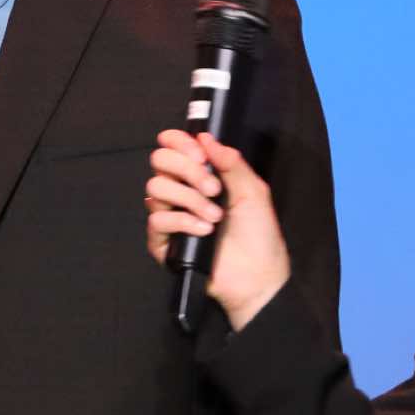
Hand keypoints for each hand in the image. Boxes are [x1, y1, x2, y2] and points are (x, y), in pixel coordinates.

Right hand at [144, 129, 291, 331]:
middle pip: (160, 162)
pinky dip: (183, 221)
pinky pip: (157, 219)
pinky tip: (203, 231)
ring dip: (190, 199)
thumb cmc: (258, 235)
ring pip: (156, 188)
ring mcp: (171, 215)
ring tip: (215, 216)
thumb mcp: (253, 191)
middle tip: (213, 188)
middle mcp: (182, 191)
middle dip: (187, 170)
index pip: (175, 146)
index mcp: (201, 175)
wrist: (257, 276)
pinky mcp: (163, 241)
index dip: (180, 142)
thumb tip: (206, 138)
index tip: (199, 153)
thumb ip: (231, 161)